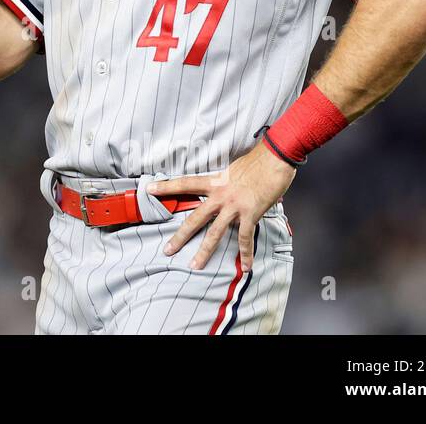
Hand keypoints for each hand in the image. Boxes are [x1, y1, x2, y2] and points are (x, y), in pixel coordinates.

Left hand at [148, 141, 295, 272]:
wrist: (275, 158)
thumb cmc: (258, 160)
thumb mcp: (234, 169)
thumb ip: (227, 181)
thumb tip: (227, 188)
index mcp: (215, 182)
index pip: (185, 183)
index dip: (166, 186)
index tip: (149, 190)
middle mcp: (221, 195)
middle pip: (195, 218)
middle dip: (180, 236)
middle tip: (168, 250)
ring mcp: (234, 206)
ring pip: (215, 233)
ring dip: (205, 251)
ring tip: (195, 265)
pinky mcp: (250, 213)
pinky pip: (245, 238)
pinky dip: (245, 253)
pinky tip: (246, 266)